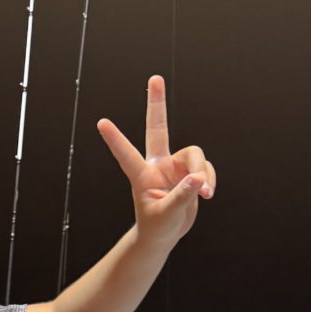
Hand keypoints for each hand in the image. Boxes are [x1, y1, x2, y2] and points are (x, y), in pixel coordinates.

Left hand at [97, 75, 215, 247]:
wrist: (165, 234)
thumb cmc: (158, 226)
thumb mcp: (168, 214)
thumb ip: (183, 196)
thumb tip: (198, 179)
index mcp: (142, 175)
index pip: (126, 154)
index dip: (115, 139)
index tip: (101, 123)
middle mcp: (157, 164)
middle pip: (158, 127)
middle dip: (157, 104)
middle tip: (155, 77)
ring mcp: (174, 165)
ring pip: (195, 155)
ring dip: (203, 174)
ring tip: (204, 194)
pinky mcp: (189, 171)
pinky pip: (205, 168)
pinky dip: (209, 180)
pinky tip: (207, 195)